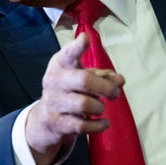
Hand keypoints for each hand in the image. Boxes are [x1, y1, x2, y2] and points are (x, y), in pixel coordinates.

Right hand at [25, 33, 124, 164]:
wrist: (45, 119)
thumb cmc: (70, 91)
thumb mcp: (84, 78)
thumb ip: (103, 76)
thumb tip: (120, 81)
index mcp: (60, 64)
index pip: (68, 53)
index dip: (77, 46)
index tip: (85, 39)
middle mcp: (53, 80)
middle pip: (84, 80)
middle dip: (106, 87)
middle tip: (115, 93)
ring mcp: (53, 102)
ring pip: (84, 104)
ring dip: (99, 107)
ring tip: (100, 108)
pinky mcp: (56, 122)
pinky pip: (83, 125)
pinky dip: (98, 125)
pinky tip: (104, 123)